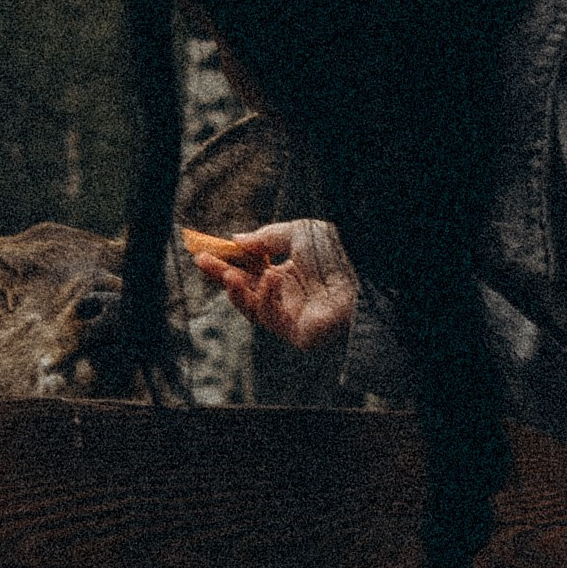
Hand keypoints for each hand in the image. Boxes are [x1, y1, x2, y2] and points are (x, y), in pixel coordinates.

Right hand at [182, 216, 358, 351]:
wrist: (365, 274)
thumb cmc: (338, 252)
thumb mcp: (298, 233)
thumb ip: (266, 238)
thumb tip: (237, 239)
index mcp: (290, 275)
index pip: (251, 271)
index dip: (228, 262)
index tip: (206, 251)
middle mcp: (289, 297)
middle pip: (247, 291)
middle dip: (222, 276)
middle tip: (201, 261)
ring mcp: (293, 317)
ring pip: (252, 308)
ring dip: (237, 291)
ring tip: (230, 275)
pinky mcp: (297, 334)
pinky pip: (270, 317)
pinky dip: (266, 297)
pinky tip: (272, 278)